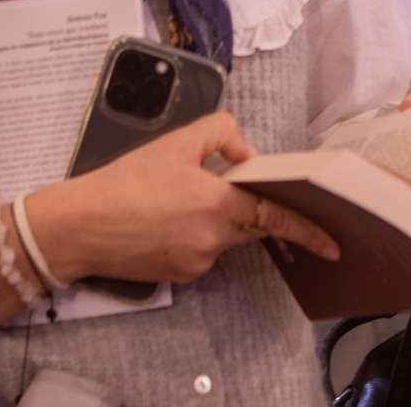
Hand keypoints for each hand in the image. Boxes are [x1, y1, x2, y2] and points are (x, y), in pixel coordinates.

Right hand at [34, 111, 337, 285]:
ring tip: (169, 201)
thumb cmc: (125, 182)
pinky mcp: (181, 276)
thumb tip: (248, 156)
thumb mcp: (176, 141)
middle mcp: (213, 240)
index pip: (274, 216)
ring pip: (223, 238)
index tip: (331, 242)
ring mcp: (197, 263)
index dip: (306, 228)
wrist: (80, 225)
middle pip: (248, 224)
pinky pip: (202, 252)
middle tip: (206, 187)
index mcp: (218, 204)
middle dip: (240, 208)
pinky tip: (162, 221)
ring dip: (212, 220)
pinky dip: (193, 236)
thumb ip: (222, 134)